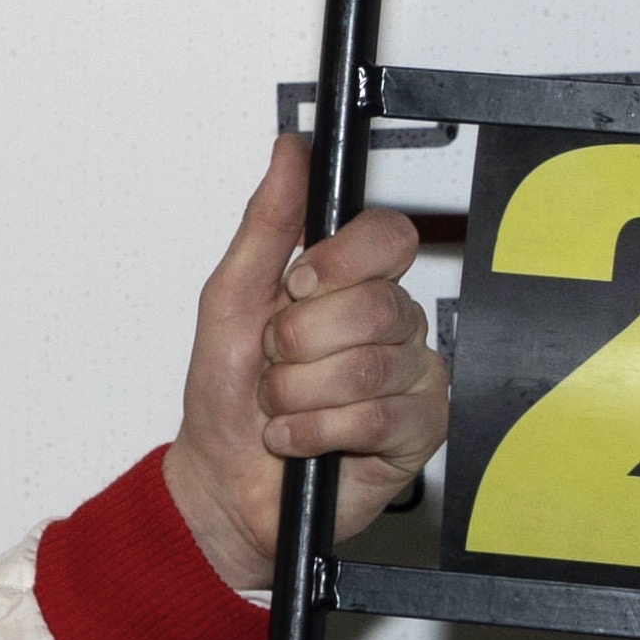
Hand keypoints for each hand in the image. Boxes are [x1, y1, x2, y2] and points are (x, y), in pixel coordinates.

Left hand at [163, 136, 448, 590]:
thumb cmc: (226, 398)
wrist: (222, 486)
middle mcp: (389, 325)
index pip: (388, 238)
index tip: (295, 287)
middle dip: (298, 343)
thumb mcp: (229, 299)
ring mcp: (410, 378)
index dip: (339, 262)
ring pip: (369, 365)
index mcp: (351, 284)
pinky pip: (377, 417)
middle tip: (277, 364)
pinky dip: (316, 433)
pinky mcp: (418, 432)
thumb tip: (291, 152)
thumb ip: (267, 223)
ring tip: (283, 407)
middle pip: (373, 304)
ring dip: (299, 394)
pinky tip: (299, 440)